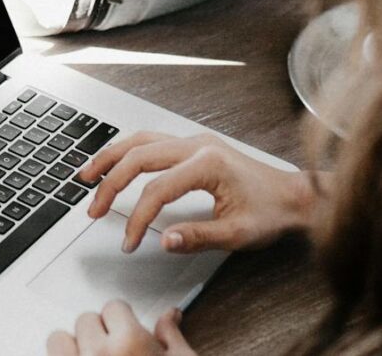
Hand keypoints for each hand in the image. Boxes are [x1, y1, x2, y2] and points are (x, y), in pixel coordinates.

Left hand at [46, 302, 192, 355]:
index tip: (128, 332)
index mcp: (129, 344)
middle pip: (85, 320)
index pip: (114, 307)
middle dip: (99, 332)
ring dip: (73, 347)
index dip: (123, 320)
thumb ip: (173, 338)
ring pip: (59, 340)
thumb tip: (171, 316)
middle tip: (114, 351)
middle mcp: (98, 355)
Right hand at [80, 131, 316, 253]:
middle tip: (93, 209)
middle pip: (139, 156)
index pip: (157, 189)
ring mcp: (194, 141)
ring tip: (87, 176)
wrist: (294, 196)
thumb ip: (198, 237)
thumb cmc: (272, 212)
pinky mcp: (194, 145)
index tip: (129, 241)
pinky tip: (114, 162)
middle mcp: (197, 145)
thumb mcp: (238, 234)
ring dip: (111, 157)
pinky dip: (127, 151)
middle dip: (110, 183)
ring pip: (140, 140)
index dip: (137, 218)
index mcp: (208, 164)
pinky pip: (151, 140)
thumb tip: (164, 240)